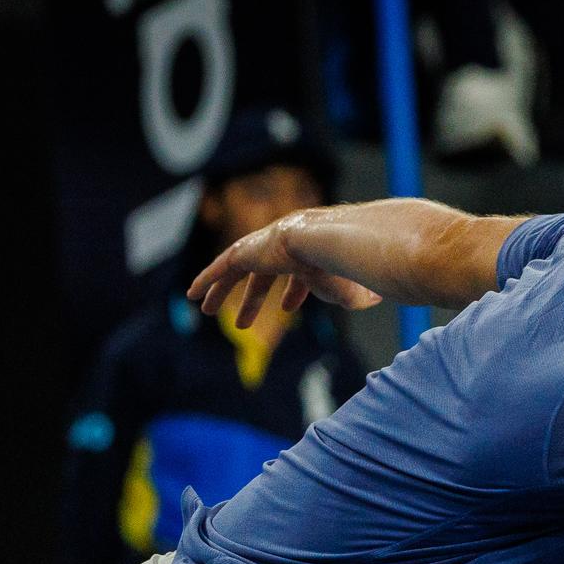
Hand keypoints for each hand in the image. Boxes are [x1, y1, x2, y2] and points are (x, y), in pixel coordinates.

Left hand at [186, 211, 382, 326]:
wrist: (329, 242)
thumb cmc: (347, 268)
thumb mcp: (352, 288)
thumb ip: (355, 294)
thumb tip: (371, 298)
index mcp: (311, 255)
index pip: (299, 275)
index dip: (294, 292)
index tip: (287, 307)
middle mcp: (285, 248)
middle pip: (263, 275)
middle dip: (253, 298)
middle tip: (241, 321)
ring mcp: (263, 247)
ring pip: (237, 271)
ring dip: (222, 292)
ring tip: (207, 311)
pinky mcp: (245, 252)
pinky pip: (220, 268)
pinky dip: (206, 281)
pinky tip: (191, 295)